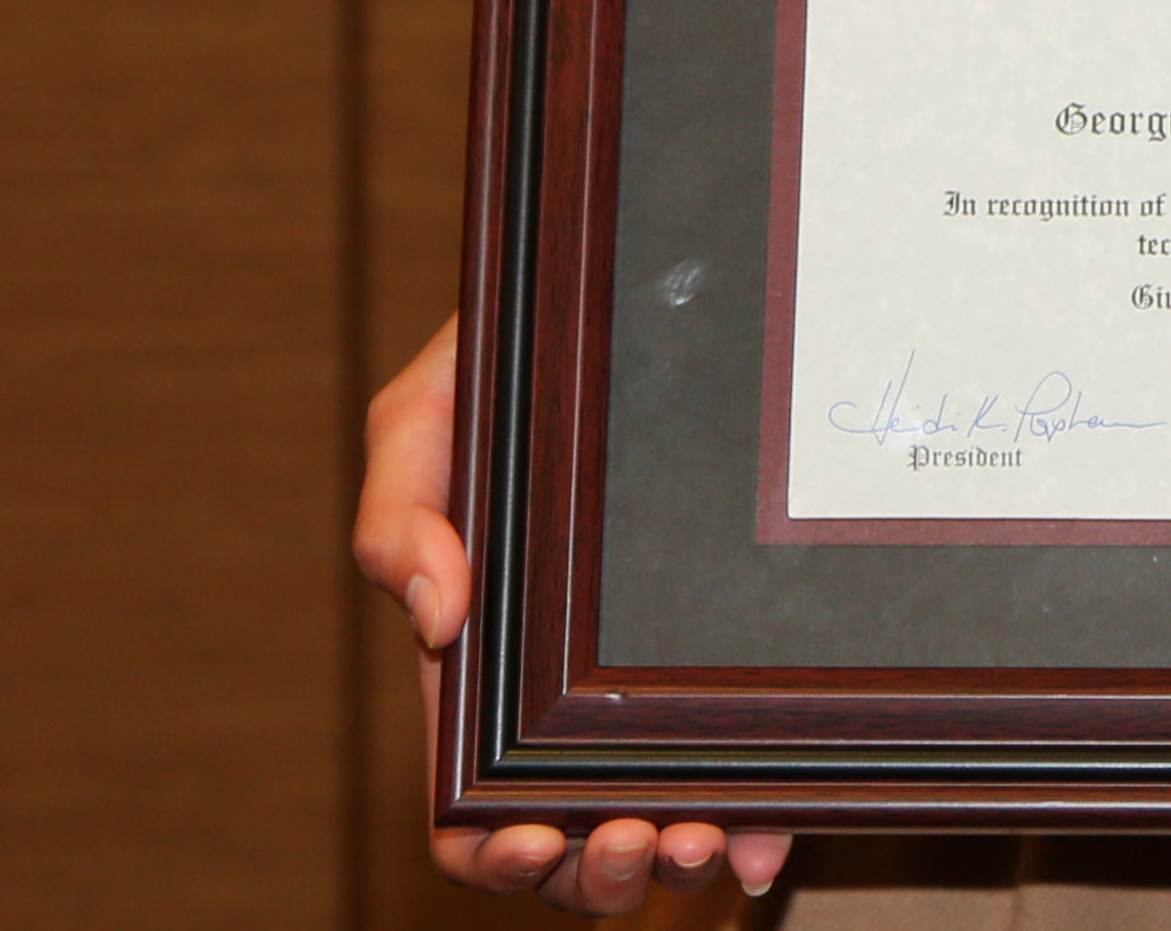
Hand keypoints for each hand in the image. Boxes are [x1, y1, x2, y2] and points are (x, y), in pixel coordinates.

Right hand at [355, 313, 794, 907]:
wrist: (608, 298)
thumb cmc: (502, 363)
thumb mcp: (424, 416)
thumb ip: (398, 511)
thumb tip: (433, 613)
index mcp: (483, 667)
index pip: (469, 806)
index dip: (493, 851)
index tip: (532, 838)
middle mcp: (564, 699)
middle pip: (567, 846)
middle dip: (598, 875)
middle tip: (635, 840)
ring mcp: (646, 686)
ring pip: (656, 827)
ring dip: (676, 862)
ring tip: (704, 839)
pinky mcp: (720, 655)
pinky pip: (738, 765)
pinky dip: (756, 820)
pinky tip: (772, 828)